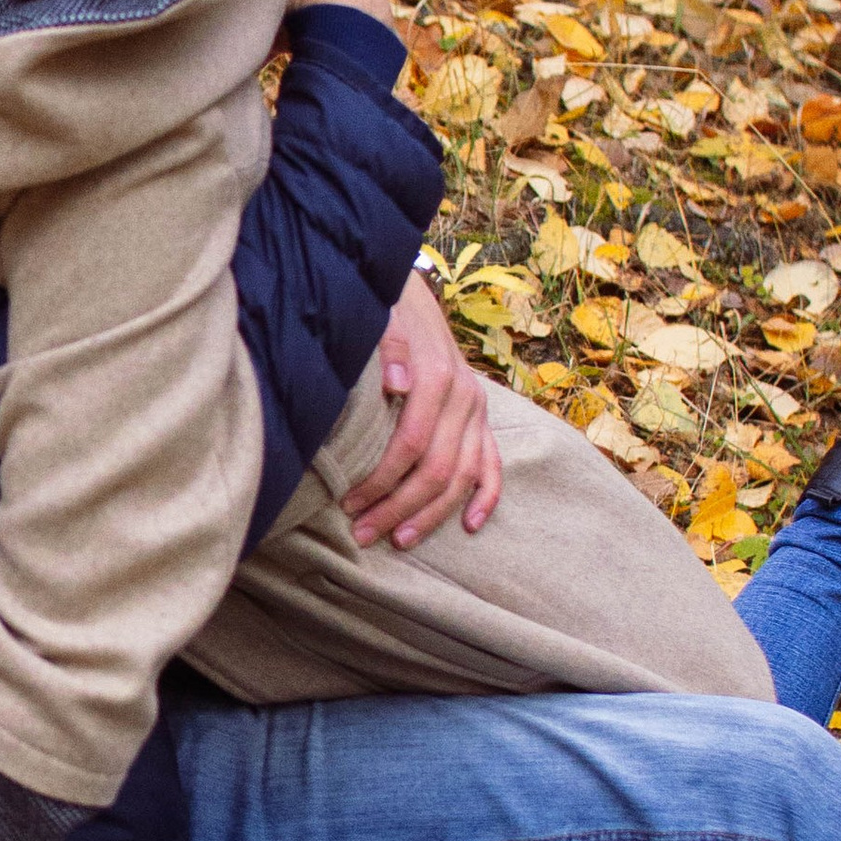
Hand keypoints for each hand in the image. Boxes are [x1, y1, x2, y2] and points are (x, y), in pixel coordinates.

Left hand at [349, 272, 500, 546]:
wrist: (413, 300)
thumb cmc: (386, 319)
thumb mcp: (379, 323)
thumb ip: (388, 349)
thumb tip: (398, 383)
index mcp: (437, 378)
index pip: (410, 445)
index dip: (381, 480)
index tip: (349, 504)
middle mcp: (464, 398)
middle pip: (436, 469)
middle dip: (399, 507)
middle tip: (364, 535)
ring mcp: (477, 412)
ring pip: (463, 476)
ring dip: (432, 514)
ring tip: (399, 540)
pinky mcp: (483, 420)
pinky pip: (492, 465)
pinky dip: (486, 496)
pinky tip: (471, 525)